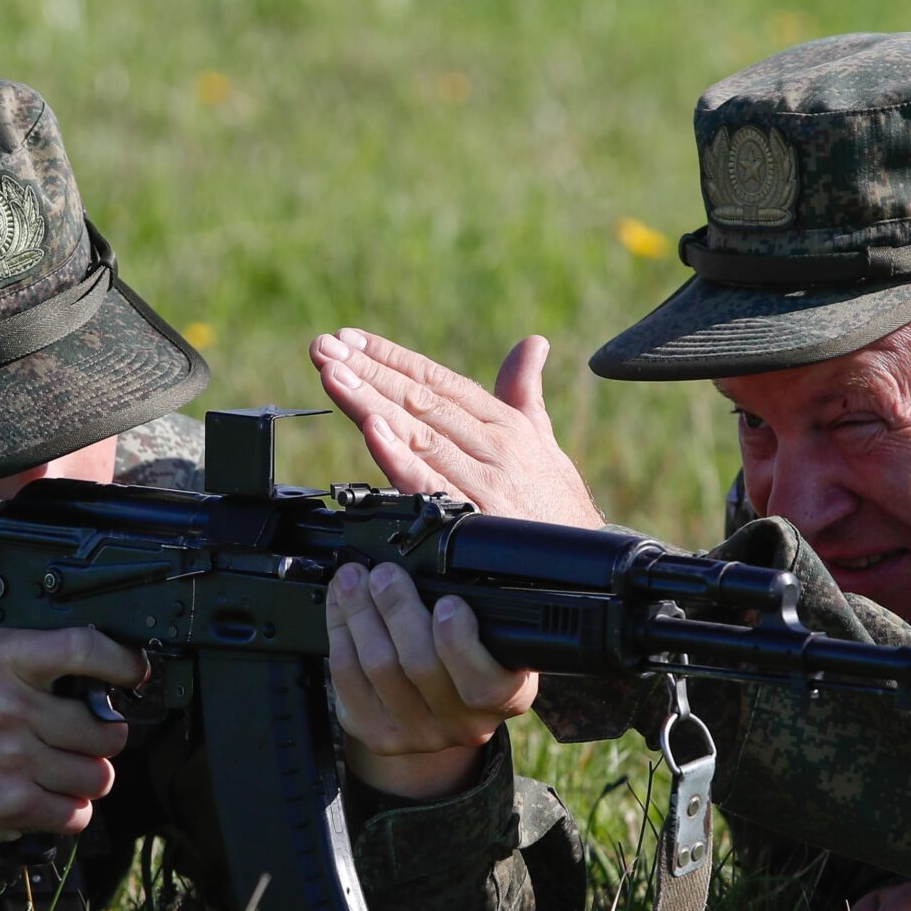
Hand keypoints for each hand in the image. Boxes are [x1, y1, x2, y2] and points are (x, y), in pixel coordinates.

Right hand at [0, 626, 142, 852]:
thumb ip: (44, 655)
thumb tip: (117, 665)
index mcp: (4, 660)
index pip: (83, 648)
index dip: (122, 662)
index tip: (136, 674)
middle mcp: (9, 706)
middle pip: (106, 730)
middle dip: (101, 742)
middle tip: (76, 742)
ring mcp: (11, 758)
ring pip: (98, 777)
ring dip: (84, 780)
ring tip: (54, 771)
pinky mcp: (10, 805)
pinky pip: (75, 813)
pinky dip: (67, 812)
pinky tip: (42, 797)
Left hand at [309, 329, 602, 527]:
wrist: (585, 572)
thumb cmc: (558, 509)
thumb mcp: (545, 445)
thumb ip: (525, 395)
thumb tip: (531, 344)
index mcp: (507, 424)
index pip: (439, 381)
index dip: (392, 357)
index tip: (349, 338)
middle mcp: (496, 445)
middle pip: (420, 399)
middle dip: (367, 371)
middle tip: (324, 348)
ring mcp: (485, 480)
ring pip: (417, 433)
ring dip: (371, 402)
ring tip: (333, 375)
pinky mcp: (476, 518)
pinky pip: (429, 484)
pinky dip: (399, 456)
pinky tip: (372, 432)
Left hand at [326, 562, 537, 800]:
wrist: (441, 700)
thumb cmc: (471, 643)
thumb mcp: (492, 624)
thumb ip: (480, 598)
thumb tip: (444, 552)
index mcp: (508, 694)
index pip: (486, 684)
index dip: (460, 641)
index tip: (447, 602)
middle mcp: (465, 723)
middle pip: (420, 666)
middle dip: (397, 608)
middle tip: (385, 574)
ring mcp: (419, 734)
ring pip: (379, 667)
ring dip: (360, 614)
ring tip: (353, 579)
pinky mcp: (379, 733)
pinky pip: (349, 679)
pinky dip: (340, 633)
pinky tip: (340, 606)